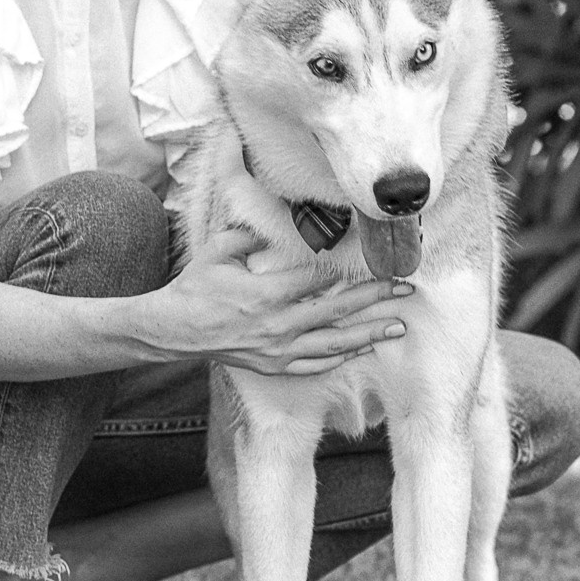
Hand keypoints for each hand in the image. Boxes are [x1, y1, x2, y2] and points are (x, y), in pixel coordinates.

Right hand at [148, 225, 410, 376]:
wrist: (174, 331)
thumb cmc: (196, 288)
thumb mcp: (218, 251)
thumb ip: (250, 232)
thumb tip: (279, 215)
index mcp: (265, 294)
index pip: (316, 280)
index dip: (347, 269)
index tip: (375, 259)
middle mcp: (277, 325)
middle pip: (336, 311)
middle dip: (374, 299)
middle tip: (405, 290)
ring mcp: (278, 349)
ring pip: (334, 343)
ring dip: (369, 334)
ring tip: (399, 326)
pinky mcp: (275, 365)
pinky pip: (316, 364)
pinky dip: (342, 357)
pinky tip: (364, 349)